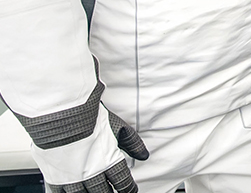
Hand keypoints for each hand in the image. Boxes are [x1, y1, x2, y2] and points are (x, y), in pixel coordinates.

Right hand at [32, 105, 148, 192]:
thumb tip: (144, 155)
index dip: (128, 189)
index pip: (122, 183)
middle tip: (112, 192)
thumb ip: (133, 143)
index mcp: (109, 162)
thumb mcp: (119, 128)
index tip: (130, 190)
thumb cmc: (90, 118)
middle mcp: (91, 174)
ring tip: (95, 192)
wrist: (62, 115)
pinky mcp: (55, 177)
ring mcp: (71, 178)